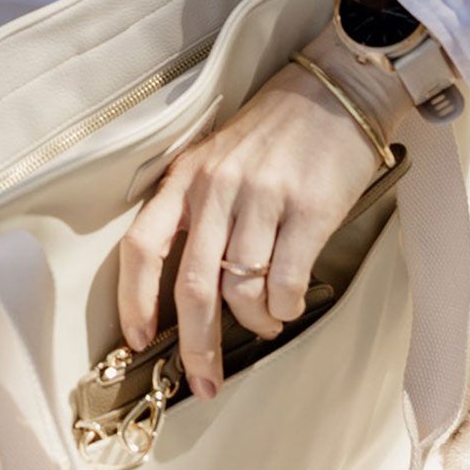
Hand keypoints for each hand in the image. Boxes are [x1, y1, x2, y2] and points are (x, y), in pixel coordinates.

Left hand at [117, 29, 410, 399]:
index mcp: (184, 177)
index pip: (142, 245)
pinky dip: (286, 306)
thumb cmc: (272, 132)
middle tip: (204, 382)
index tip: (138, 341)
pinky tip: (290, 304)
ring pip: (242, 289)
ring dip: (254, 322)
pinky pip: (287, 281)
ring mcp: (261, 199)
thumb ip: (196, 210)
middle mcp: (215, 189)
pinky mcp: (309, 210)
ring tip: (266, 322)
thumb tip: (188, 287)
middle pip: (191, 286)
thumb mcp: (215, 158)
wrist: (335, 88)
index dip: (134, 299)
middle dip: (195, 345)